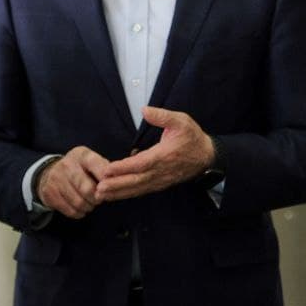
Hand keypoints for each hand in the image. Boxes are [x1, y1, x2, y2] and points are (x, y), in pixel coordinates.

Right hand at [36, 146, 107, 218]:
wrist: (50, 172)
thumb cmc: (79, 168)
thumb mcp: (91, 162)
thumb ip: (105, 169)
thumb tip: (116, 180)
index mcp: (81, 155)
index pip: (96, 165)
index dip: (106, 179)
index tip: (110, 187)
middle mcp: (67, 165)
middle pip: (87, 189)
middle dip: (98, 198)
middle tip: (100, 199)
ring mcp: (56, 179)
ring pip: (79, 202)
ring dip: (89, 206)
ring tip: (90, 203)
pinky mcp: (50, 193)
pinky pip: (70, 210)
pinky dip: (79, 212)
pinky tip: (81, 208)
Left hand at [96, 106, 213, 201]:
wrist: (207, 156)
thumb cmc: (192, 138)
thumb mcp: (181, 121)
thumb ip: (163, 116)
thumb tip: (145, 110)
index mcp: (164, 155)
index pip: (140, 163)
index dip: (124, 167)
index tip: (107, 169)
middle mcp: (161, 171)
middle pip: (136, 181)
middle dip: (116, 185)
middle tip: (98, 189)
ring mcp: (160, 180)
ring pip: (137, 189)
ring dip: (118, 193)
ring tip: (101, 195)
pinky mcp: (160, 184)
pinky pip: (141, 191)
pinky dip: (127, 194)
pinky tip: (114, 196)